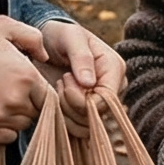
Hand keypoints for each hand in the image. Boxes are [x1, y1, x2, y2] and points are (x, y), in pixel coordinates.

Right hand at [0, 15, 50, 143]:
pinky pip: (8, 137)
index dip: (42, 88)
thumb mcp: (4, 25)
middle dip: (30, 100)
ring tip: (1, 95)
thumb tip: (45, 57)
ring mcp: (0, 116)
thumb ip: (34, 38)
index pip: (51, 95)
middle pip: (39, 111)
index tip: (28, 79)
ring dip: (18, 114)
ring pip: (24, 124)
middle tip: (11, 85)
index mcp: (27, 76)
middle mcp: (17, 100)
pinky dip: (6, 128)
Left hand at [36, 18, 124, 136]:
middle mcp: (113, 88)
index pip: (107, 100)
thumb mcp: (70, 37)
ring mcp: (101, 102)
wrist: (48, 42)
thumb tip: (90, 84)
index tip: (65, 79)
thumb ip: (81, 57)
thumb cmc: (61, 35)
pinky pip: (79, 129)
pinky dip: (63, 118)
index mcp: (114, 68)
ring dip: (66, 110)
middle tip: (60, 82)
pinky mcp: (87, 111)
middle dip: (71, 103)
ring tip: (59, 87)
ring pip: (87, 125)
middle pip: (96, 115)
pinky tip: (57, 98)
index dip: (82, 99)